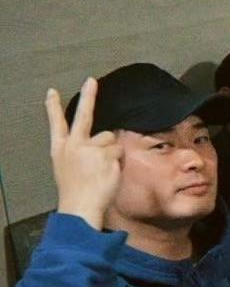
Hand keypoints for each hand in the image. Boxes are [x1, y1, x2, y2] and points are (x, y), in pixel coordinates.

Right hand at [47, 79, 122, 230]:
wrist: (80, 206)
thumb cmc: (76, 191)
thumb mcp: (67, 167)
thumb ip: (80, 151)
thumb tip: (100, 141)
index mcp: (61, 149)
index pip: (56, 123)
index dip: (53, 107)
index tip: (52, 91)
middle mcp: (74, 145)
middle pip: (84, 116)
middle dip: (88, 96)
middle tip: (91, 80)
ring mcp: (90, 148)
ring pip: (110, 139)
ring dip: (111, 152)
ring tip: (102, 170)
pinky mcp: (106, 154)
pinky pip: (119, 151)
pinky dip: (118, 161)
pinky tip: (109, 173)